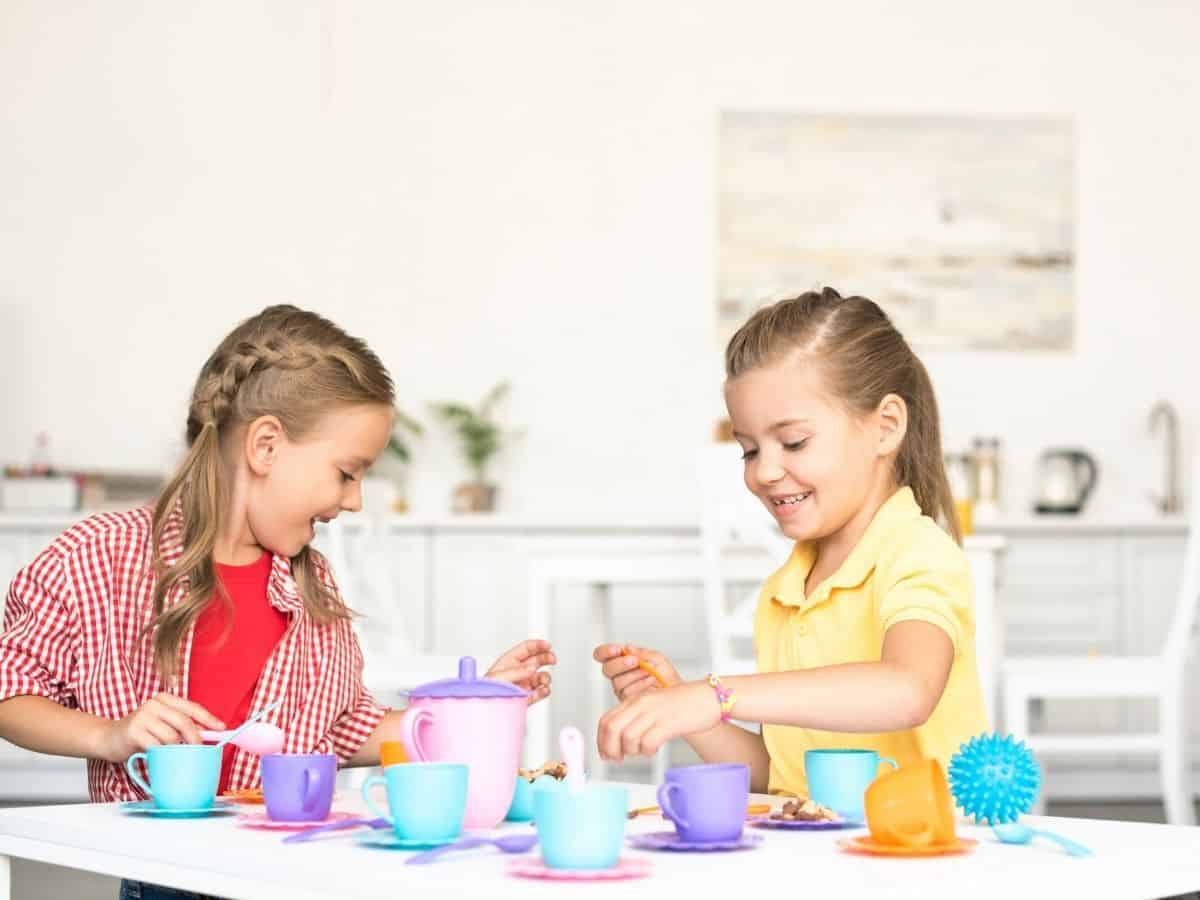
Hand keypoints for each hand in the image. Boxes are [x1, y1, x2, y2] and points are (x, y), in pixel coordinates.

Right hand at [94, 693, 223, 762]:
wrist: (108, 738)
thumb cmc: (140, 733)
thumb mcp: (161, 723)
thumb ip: (179, 725)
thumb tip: (207, 734)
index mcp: (165, 699)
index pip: (192, 707)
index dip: (209, 718)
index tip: (222, 728)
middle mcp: (154, 704)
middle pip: (184, 722)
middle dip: (196, 738)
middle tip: (200, 750)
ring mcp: (143, 717)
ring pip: (171, 736)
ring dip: (176, 749)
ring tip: (172, 754)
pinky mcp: (133, 731)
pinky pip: (156, 746)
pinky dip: (161, 754)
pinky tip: (158, 756)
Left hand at [486, 639, 555, 705]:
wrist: (483, 707)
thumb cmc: (484, 691)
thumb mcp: (497, 677)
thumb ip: (516, 672)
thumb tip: (532, 668)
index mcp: (509, 662)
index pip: (526, 648)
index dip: (537, 645)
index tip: (547, 645)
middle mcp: (518, 671)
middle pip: (537, 659)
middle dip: (546, 657)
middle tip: (552, 659)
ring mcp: (523, 684)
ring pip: (541, 676)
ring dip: (546, 677)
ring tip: (544, 680)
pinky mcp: (526, 697)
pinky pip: (539, 692)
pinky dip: (544, 691)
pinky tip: (544, 690)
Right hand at [593, 643, 680, 700]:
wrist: (675, 691)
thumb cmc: (665, 674)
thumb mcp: (656, 658)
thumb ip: (641, 653)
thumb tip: (627, 648)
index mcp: (620, 660)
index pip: (602, 654)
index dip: (605, 651)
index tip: (616, 650)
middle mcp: (617, 674)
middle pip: (607, 668)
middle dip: (620, 663)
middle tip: (634, 661)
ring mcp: (621, 688)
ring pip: (617, 681)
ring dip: (633, 674)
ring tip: (648, 671)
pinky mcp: (626, 701)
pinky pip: (627, 692)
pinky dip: (640, 684)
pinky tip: (650, 680)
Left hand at [596, 680, 720, 762]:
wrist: (707, 697)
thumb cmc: (682, 704)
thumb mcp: (652, 705)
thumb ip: (636, 717)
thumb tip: (619, 739)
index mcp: (635, 699)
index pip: (606, 720)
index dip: (601, 740)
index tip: (604, 753)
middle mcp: (641, 704)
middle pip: (611, 728)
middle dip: (610, 749)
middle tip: (617, 759)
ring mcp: (654, 713)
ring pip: (627, 737)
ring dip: (631, 751)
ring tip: (642, 751)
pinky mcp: (668, 723)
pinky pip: (648, 742)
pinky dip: (647, 751)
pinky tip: (654, 750)